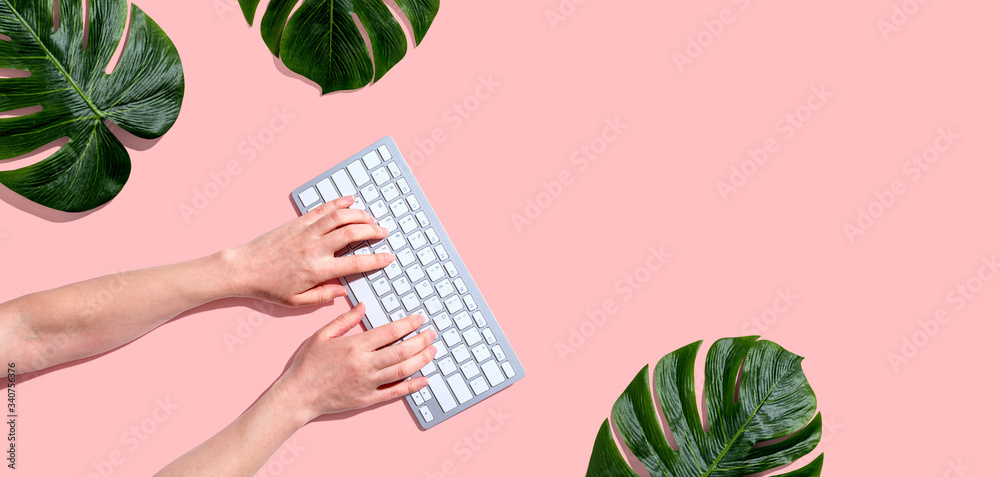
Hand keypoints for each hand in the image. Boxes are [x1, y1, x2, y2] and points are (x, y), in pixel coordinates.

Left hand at [224, 196, 393, 305]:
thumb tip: (344, 291)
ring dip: (359, 215)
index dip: (376, 260)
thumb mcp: (297, 301)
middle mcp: (315, 248)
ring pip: (340, 217)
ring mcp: (306, 232)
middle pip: (352, 233)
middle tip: (384, 232)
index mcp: (318, 270)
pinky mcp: (297, 222)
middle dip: (373, 231)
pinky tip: (349, 201)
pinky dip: (338, 203)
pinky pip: (322, 209)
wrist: (243, 269)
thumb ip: (324, 296)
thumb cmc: (269, 287)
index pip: (356, 263)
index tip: (388, 258)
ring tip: (370, 218)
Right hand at [273, 304, 436, 421]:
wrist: (298, 395)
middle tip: (432, 334)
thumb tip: (363, 306)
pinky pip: (394, 392)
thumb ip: (345, 320)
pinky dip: (412, 386)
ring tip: (433, 351)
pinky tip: (424, 380)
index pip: (390, 332)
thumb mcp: (322, 335)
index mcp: (355, 346)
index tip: (420, 319)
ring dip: (421, 360)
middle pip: (401, 351)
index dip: (408, 324)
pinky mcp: (367, 399)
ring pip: (402, 370)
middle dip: (421, 340)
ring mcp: (368, 383)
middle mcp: (364, 364)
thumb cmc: (308, 364)